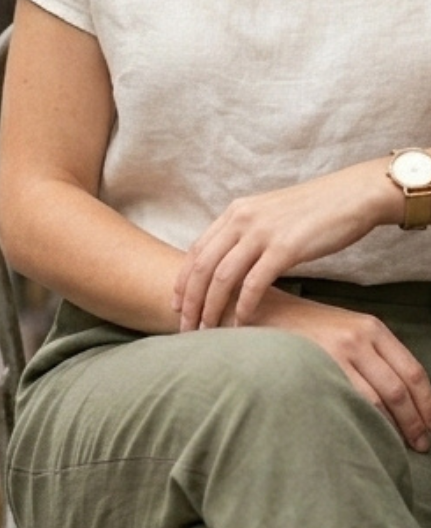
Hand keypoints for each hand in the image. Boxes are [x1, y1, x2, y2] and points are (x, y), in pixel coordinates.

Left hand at [173, 162, 388, 330]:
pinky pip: (255, 282)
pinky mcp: (285, 247)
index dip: (183, 281)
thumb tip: (233, 266)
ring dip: (212, 307)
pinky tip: (242, 323)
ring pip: (223, 276)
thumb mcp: (269, 217)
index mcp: (235, 212)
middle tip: (186, 327)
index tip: (177, 305)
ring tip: (208, 331)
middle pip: (203, 266)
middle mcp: (241, 219)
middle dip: (191, 301)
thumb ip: (248, 236)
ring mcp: (262, 232)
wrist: (351, 196)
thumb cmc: (314, 212)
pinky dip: (245, 305)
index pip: (197, 250)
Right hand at [257, 289, 430, 451]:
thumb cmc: (306, 326)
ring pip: (375, 402)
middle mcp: (358, 338)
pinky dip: (359, 422)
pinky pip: (346, 402)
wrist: (261, 310)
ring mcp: (335, 352)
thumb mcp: (347, 328)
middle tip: (419, 444)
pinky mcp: (314, 366)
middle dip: (414, 424)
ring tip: (392, 446)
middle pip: (399, 391)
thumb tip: (405, 399)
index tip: (430, 426)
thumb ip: (375, 355)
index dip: (427, 406)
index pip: (414, 373)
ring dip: (388, 428)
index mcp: (372, 328)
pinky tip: (361, 433)